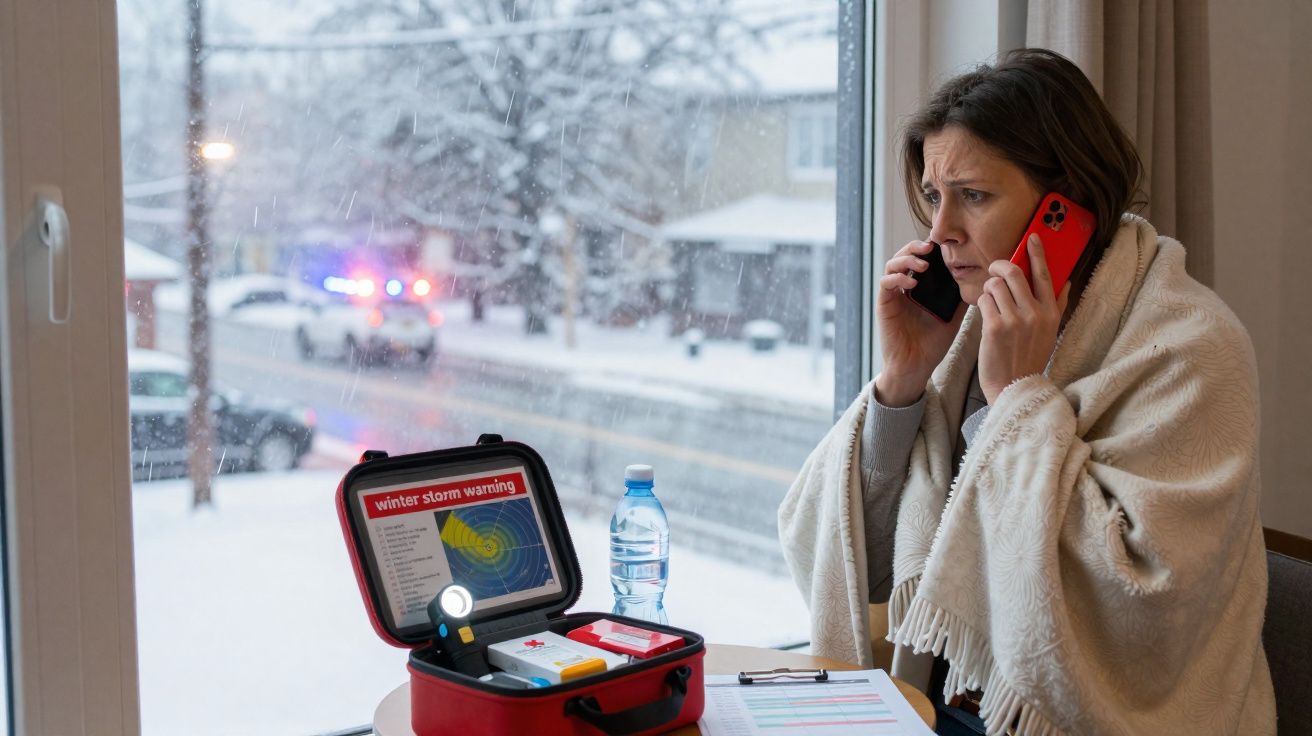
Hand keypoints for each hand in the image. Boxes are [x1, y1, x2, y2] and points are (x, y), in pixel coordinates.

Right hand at [875, 240, 965, 405]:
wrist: (916, 366)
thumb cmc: (933, 343)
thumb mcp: (954, 316)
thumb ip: (961, 297)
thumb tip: (981, 279)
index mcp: (921, 287)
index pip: (922, 258)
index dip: (929, 248)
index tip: (943, 244)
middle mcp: (905, 287)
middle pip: (905, 255)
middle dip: (916, 247)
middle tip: (930, 246)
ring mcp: (893, 295)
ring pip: (892, 264)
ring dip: (906, 259)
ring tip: (923, 265)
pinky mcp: (884, 304)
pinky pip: (885, 283)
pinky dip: (897, 278)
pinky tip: (911, 283)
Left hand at [977, 234, 1069, 403]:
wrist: (1014, 386)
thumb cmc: (1030, 357)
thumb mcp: (1050, 332)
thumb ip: (1057, 306)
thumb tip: (1066, 281)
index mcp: (1051, 313)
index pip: (1045, 275)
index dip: (1037, 253)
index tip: (1032, 237)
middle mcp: (1035, 313)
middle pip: (1014, 273)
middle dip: (1000, 266)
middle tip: (995, 270)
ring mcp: (1014, 320)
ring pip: (995, 285)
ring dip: (989, 288)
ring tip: (991, 301)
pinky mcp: (995, 327)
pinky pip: (984, 300)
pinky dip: (982, 303)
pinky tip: (986, 314)